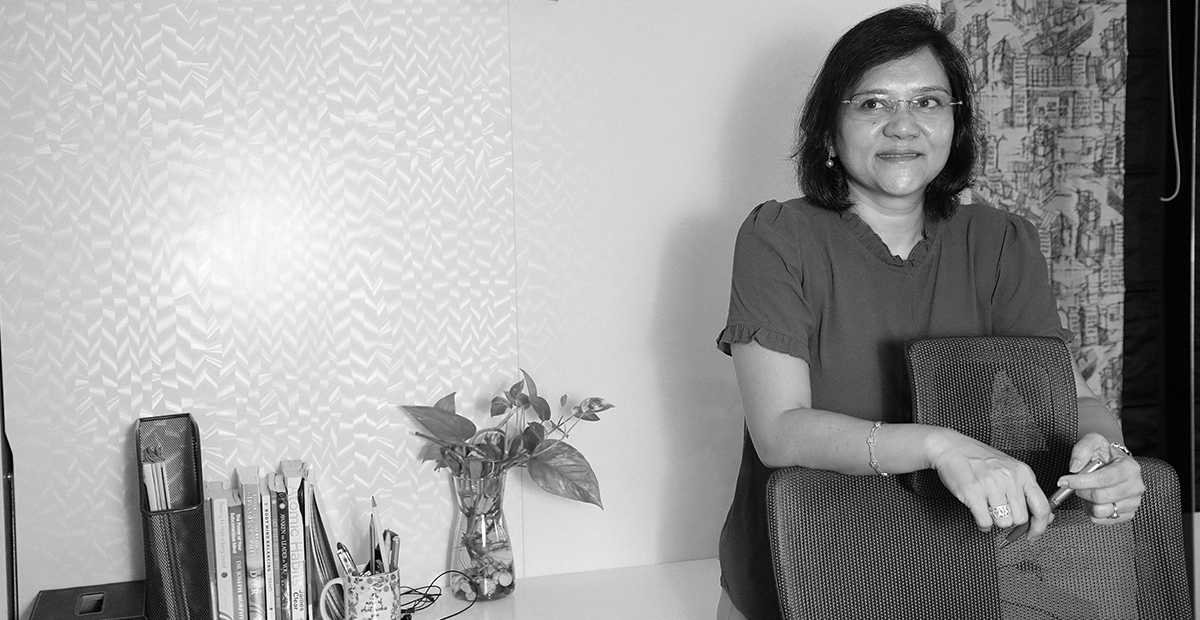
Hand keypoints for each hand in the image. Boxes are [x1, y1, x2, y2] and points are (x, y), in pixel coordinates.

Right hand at [927, 430, 1053, 539]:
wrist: (951, 447)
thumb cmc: (978, 458)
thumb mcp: (1009, 469)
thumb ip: (1025, 491)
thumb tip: (1044, 516)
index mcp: (1023, 472)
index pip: (1041, 506)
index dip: (1039, 526)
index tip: (1033, 534)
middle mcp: (1009, 477)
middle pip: (1020, 518)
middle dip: (1010, 520)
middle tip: (1000, 511)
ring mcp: (991, 484)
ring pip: (1003, 522)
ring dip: (994, 520)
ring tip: (987, 507)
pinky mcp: (973, 492)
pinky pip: (985, 521)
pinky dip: (982, 524)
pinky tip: (979, 513)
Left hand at [1056, 433, 1143, 523]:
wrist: (1113, 461)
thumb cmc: (1104, 453)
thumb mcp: (1092, 442)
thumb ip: (1082, 450)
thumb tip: (1075, 467)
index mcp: (1129, 468)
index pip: (1104, 479)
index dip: (1082, 481)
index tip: (1065, 481)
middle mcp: (1135, 486)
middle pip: (1101, 497)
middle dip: (1082, 491)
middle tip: (1076, 484)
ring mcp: (1132, 502)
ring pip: (1101, 510)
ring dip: (1087, 502)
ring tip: (1088, 490)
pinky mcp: (1127, 514)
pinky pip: (1101, 519)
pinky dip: (1091, 511)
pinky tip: (1093, 500)